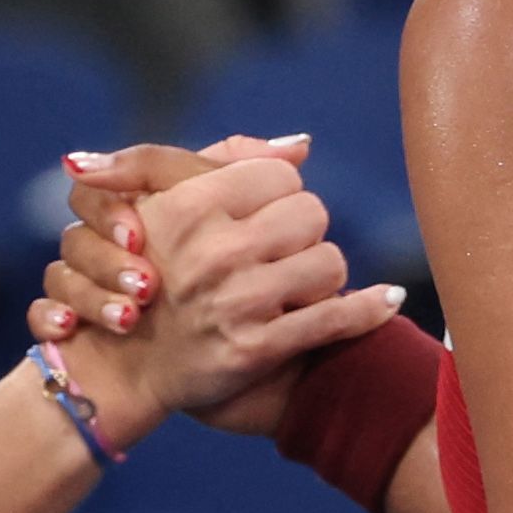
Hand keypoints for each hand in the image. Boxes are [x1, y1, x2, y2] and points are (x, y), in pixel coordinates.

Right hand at [42, 142, 402, 441]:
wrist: (126, 366)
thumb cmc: (153, 270)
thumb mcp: (166, 203)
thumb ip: (229, 160)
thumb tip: (302, 146)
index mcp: (187, 207)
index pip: (280, 175)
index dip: (280, 194)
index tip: (265, 215)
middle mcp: (211, 253)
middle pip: (311, 214)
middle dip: (303, 232)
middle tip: (282, 253)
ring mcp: (234, 304)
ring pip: (329, 263)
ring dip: (321, 275)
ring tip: (296, 285)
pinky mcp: (255, 350)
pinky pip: (337, 318)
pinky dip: (369, 310)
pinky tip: (387, 302)